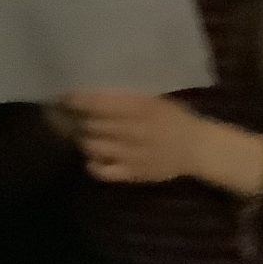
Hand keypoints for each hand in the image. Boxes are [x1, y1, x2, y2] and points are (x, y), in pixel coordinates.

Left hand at [60, 91, 262, 195]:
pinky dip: (93, 164)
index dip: (77, 100)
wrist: (199, 148)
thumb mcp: (154, 100)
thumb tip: (93, 89)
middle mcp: (133, 130)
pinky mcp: (133, 173)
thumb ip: (127, 97)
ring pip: (93, 146)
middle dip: (76, 119)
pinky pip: (103, 172)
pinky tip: (93, 157)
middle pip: (92, 124)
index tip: (63, 95)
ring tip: (81, 133)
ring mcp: (132, 154)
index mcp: (140, 108)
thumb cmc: (175, 118)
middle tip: (65, 114)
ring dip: (83, 139)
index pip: (99, 103)